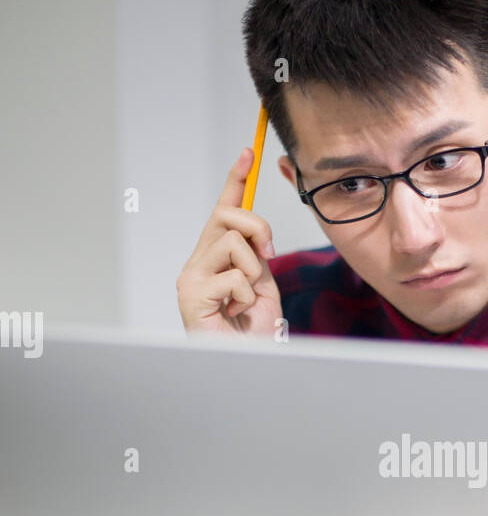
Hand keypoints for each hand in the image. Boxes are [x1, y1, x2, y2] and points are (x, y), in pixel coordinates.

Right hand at [176, 148, 282, 336]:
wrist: (245, 364)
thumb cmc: (252, 333)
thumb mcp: (262, 284)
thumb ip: (257, 256)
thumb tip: (259, 234)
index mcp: (214, 258)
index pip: (223, 210)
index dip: (236, 180)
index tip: (248, 152)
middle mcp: (197, 262)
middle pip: (227, 215)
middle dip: (257, 227)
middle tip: (269, 255)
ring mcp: (190, 277)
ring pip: (233, 243)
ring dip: (253, 273)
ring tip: (245, 301)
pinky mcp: (190, 295)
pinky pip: (234, 277)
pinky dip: (246, 298)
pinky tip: (236, 315)